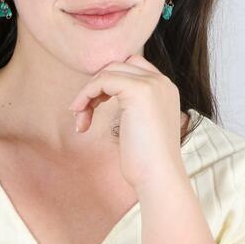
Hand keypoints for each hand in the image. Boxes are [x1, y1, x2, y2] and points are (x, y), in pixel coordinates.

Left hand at [67, 55, 184, 192]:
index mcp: (165, 90)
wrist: (158, 177)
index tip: (93, 106)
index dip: (107, 82)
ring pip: (108, 71)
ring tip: (80, 119)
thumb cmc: (146, 162)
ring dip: (87, 93)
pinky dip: (86, 95)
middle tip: (82, 113)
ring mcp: (152, 84)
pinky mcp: (139, 91)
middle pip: (117, 66)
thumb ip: (131, 108)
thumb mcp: (139, 127)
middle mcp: (162, 82)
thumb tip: (102, 96)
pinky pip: (102, 80)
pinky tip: (80, 115)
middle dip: (95, 86)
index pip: (131, 67)